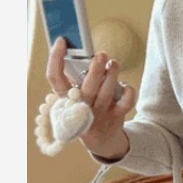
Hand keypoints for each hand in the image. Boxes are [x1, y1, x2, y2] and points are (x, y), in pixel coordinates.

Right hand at [45, 37, 136, 158]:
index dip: (55, 59)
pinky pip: (125, 103)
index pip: (54, 78)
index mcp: (65, 100)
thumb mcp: (72, 100)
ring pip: (107, 92)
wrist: (101, 141)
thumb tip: (79, 51)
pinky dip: (128, 91)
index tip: (61, 41)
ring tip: (114, 63)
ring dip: (113, 74)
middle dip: (95, 69)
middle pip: (87, 87)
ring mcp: (99, 114)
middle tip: (101, 54)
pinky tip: (125, 85)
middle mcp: (81, 108)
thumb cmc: (84, 111)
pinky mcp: (115, 117)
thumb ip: (73, 80)